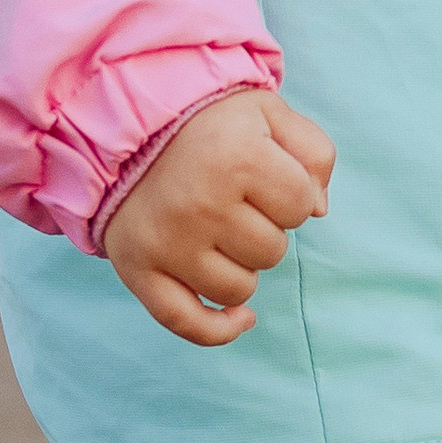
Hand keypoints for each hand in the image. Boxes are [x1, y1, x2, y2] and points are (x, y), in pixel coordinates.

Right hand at [101, 90, 334, 345]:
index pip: (301, 206)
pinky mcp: (139, 270)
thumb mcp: (268, 112)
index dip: (292, 194)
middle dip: (264, 229)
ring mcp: (167, 242)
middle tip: (234, 201)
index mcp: (237, 157)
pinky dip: (219, 329)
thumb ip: (313, 152)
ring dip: (240, 267)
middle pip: (272, 252)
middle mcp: (200, 204)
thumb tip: (318, 211)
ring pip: (239, 289)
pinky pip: (187, 323)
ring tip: (218, 233)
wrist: (124, 129)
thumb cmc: (206, 123)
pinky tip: (241, 320)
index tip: (266, 176)